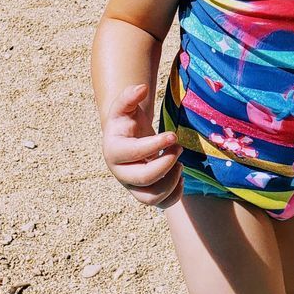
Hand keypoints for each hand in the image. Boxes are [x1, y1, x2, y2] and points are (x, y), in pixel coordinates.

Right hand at [101, 83, 181, 206]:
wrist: (126, 139)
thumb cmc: (126, 122)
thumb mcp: (124, 106)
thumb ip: (129, 95)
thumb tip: (141, 88)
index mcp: (113, 150)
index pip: (132, 153)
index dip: (155, 145)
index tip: (173, 135)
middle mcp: (120, 173)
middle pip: (142, 179)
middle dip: (166, 163)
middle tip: (178, 147)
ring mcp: (132, 186)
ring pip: (151, 198)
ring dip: (171, 181)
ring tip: (180, 162)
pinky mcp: (145, 194)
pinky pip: (161, 204)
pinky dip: (174, 194)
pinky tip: (180, 175)